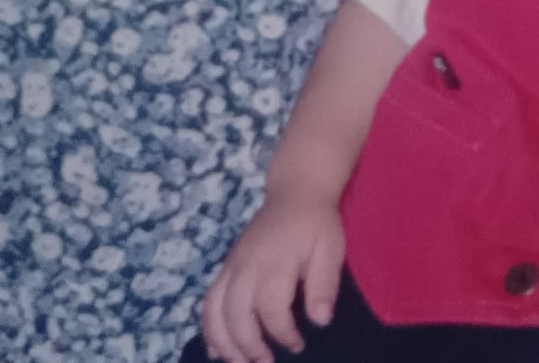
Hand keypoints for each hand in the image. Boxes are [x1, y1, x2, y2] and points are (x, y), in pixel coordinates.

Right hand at [200, 189, 344, 361]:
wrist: (295, 192)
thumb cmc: (316, 224)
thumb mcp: (330, 250)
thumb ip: (324, 285)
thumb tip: (320, 320)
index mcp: (275, 261)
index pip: (271, 309)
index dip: (283, 334)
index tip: (298, 344)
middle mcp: (247, 265)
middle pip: (235, 314)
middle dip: (248, 346)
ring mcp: (232, 266)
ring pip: (215, 311)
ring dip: (224, 342)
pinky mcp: (226, 267)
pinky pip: (208, 301)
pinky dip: (209, 328)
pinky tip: (218, 350)